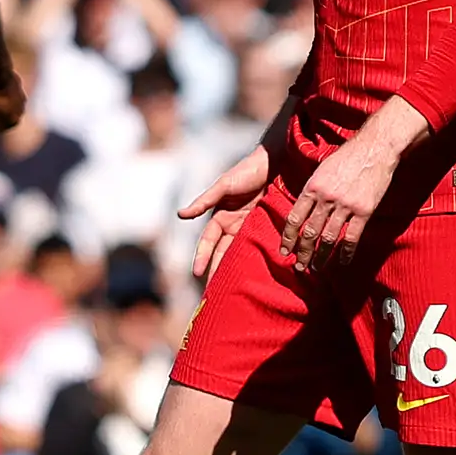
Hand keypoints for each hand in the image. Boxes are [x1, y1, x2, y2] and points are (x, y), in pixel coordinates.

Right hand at [180, 143, 271, 282]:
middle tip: (215, 292)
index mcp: (221, 217)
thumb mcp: (223, 186)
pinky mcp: (267, 226)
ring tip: (235, 289)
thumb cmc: (246, 171)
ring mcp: (251, 227)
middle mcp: (234, 225)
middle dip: (218, 270)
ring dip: (237, 269)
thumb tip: (180, 215)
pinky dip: (259, 259)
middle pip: (224, 252)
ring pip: (241, 252)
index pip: (209, 242)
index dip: (202, 257)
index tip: (196, 273)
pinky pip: (260, 245)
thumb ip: (204, 202)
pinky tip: (261, 273)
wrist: (275, 162)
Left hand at [280, 125, 399, 274]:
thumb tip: (302, 209)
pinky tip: (343, 261)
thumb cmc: (348, 156)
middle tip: (298, 266)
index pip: (294, 218)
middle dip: (302, 253)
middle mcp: (326, 198)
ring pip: (328, 238)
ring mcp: (345, 206)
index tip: (284, 251)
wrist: (375, 148)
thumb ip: (312, 189)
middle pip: (309, 233)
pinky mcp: (363, 211)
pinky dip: (346, 252)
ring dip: (320, 257)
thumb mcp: (322, 169)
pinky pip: (351, 237)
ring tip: (316, 268)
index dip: (287, 238)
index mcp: (312, 187)